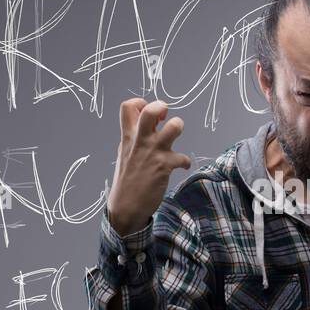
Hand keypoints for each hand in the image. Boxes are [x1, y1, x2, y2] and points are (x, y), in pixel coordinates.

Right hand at [105, 98, 191, 235]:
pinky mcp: (164, 167)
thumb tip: (149, 122)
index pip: (127, 106)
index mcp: (127, 137)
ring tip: (175, 136)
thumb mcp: (125, 153)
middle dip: (161, 106)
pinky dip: (185, 162)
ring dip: (178, 127)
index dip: (141, 103)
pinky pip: (183, 158)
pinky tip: (181, 166)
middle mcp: (140, 141)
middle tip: (164, 116)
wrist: (126, 207)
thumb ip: (134, 137)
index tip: (148, 114)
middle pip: (151, 111)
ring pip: (174, 127)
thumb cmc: (127, 180)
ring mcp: (153, 153)